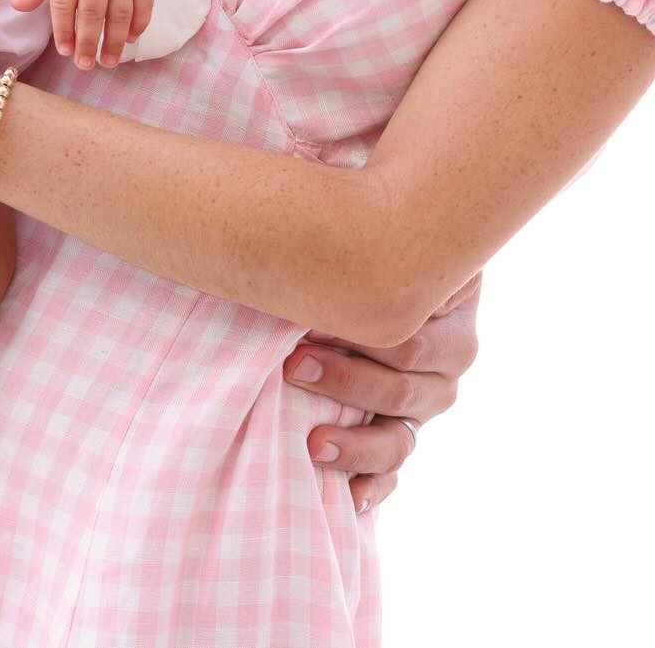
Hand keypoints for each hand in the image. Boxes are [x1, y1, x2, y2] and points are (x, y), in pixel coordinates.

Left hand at [10, 0, 154, 66]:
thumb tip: (17, 6)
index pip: (63, 4)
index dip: (63, 30)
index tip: (64, 51)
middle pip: (91, 13)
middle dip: (88, 42)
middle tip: (85, 65)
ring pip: (120, 13)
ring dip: (115, 41)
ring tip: (108, 62)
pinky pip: (145, 1)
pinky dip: (140, 22)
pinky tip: (132, 38)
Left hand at [284, 273, 481, 512]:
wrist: (388, 275)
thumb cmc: (382, 252)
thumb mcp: (392, 246)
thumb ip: (374, 252)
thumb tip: (327, 249)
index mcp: (451, 324)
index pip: (409, 340)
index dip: (361, 335)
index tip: (311, 326)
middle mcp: (444, 372)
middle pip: (401, 388)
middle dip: (346, 379)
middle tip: (294, 364)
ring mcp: (422, 409)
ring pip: (397, 440)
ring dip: (354, 444)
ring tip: (313, 443)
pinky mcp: (399, 436)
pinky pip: (392, 473)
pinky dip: (371, 488)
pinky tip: (348, 500)